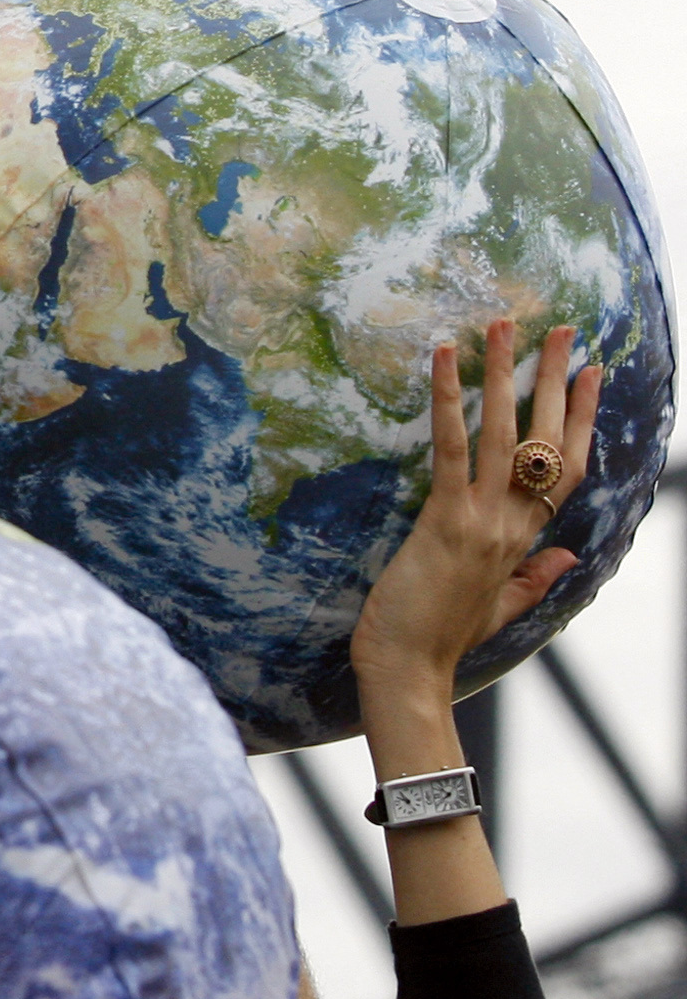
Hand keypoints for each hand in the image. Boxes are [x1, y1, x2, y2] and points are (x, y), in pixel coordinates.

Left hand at [350, 320, 599, 718]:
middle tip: (558, 328)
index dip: (581, 417)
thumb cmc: (442, 639)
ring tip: (502, 325)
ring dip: (504, 374)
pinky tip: (444, 360)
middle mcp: (513, 524)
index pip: (566, 468)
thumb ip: (537, 577)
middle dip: (553, 380)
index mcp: (526, 540)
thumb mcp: (500, 607)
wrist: (410, 673)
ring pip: (505, 434)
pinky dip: (448, 401)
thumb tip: (570, 554)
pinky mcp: (445, 521)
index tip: (588, 372)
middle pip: (546, 440)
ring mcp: (483, 521)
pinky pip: (450, 449)